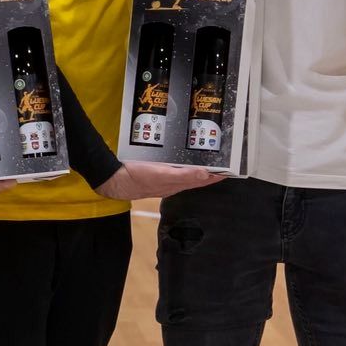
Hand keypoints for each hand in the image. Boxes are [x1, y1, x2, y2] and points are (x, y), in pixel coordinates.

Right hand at [99, 161, 223, 201]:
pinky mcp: (156, 174)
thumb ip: (184, 175)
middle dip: (210, 172)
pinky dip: (183, 166)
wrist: (115, 180)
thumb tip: (205, 175)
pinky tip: (181, 161)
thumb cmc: (138, 177)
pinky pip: (174, 170)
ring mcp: (164, 179)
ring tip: (208, 162)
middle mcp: (173, 183)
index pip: (202, 180)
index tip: (230, 171)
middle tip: (222, 164)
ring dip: (198, 169)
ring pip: (186, 175)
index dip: (216, 176)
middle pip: (196, 178)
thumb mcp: (162, 175)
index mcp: (178, 183)